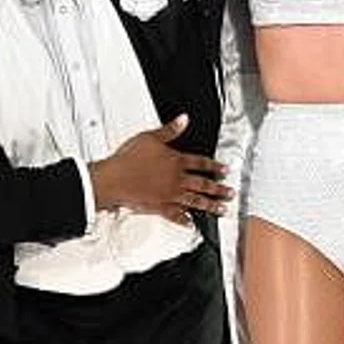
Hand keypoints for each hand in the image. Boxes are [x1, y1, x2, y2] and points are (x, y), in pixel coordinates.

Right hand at [88, 115, 231, 226]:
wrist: (113, 179)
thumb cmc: (129, 158)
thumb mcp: (150, 137)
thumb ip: (170, 129)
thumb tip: (183, 119)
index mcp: (176, 162)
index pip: (200, 164)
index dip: (215, 166)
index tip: (225, 170)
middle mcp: (176, 180)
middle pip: (202, 185)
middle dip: (219, 189)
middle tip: (230, 193)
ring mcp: (169, 195)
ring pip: (194, 201)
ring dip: (210, 205)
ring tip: (221, 209)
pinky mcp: (158, 207)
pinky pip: (175, 215)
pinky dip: (184, 220)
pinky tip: (192, 224)